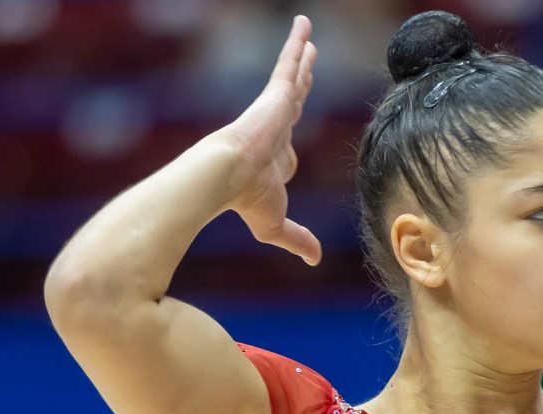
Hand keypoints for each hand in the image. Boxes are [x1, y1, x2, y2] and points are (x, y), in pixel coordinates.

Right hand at [212, 16, 321, 264]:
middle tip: (308, 69)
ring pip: (292, 76)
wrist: (226, 175)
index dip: (292, 140)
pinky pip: (289, 60)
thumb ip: (297, 239)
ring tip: (309, 37)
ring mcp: (274, 109)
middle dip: (300, 86)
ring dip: (301, 56)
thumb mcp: (276, 224)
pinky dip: (297, 42)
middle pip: (293, 102)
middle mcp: (274, 129)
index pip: (288, 145)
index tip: (292, 134)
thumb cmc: (246, 200)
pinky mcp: (275, 93)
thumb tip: (316, 260)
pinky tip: (305, 24)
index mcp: (273, 158)